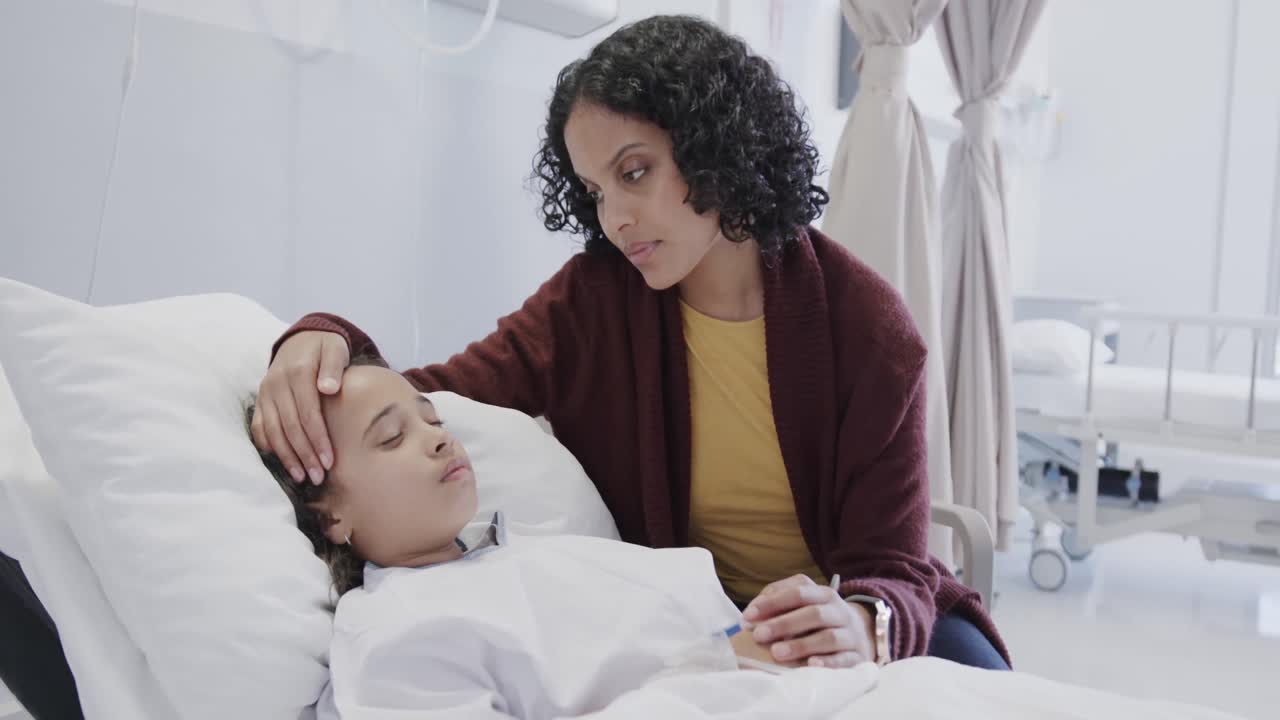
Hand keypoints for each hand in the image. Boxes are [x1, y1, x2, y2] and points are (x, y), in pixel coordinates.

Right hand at [249, 330, 349, 483]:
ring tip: (302, 477)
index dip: (318, 439)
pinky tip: (281, 463)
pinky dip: (269, 446)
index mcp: (297, 372)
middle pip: (290, 426)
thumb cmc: (325, 347)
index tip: (329, 461)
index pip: (308, 413)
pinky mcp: (260, 400)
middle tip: (319, 477)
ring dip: (287, 457)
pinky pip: (259, 427)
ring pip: (272, 430)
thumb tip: (329, 388)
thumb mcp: (335, 348)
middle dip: (304, 455)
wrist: (301, 338)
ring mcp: (266, 393)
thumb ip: (333, 366)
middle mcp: (276, 384)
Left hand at [741, 574, 875, 668]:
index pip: (798, 592)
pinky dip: (828, 663)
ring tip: (777, 653)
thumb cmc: (821, 620)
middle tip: (758, 635)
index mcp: (823, 594)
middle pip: (813, 614)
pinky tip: (811, 665)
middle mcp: (839, 611)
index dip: (772, 602)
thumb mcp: (804, 604)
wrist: (863, 634)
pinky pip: (844, 660)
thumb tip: (749, 619)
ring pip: (828, 637)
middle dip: (783, 624)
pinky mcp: (858, 657)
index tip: (748, 616)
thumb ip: (777, 604)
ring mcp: (851, 634)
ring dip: (801, 645)